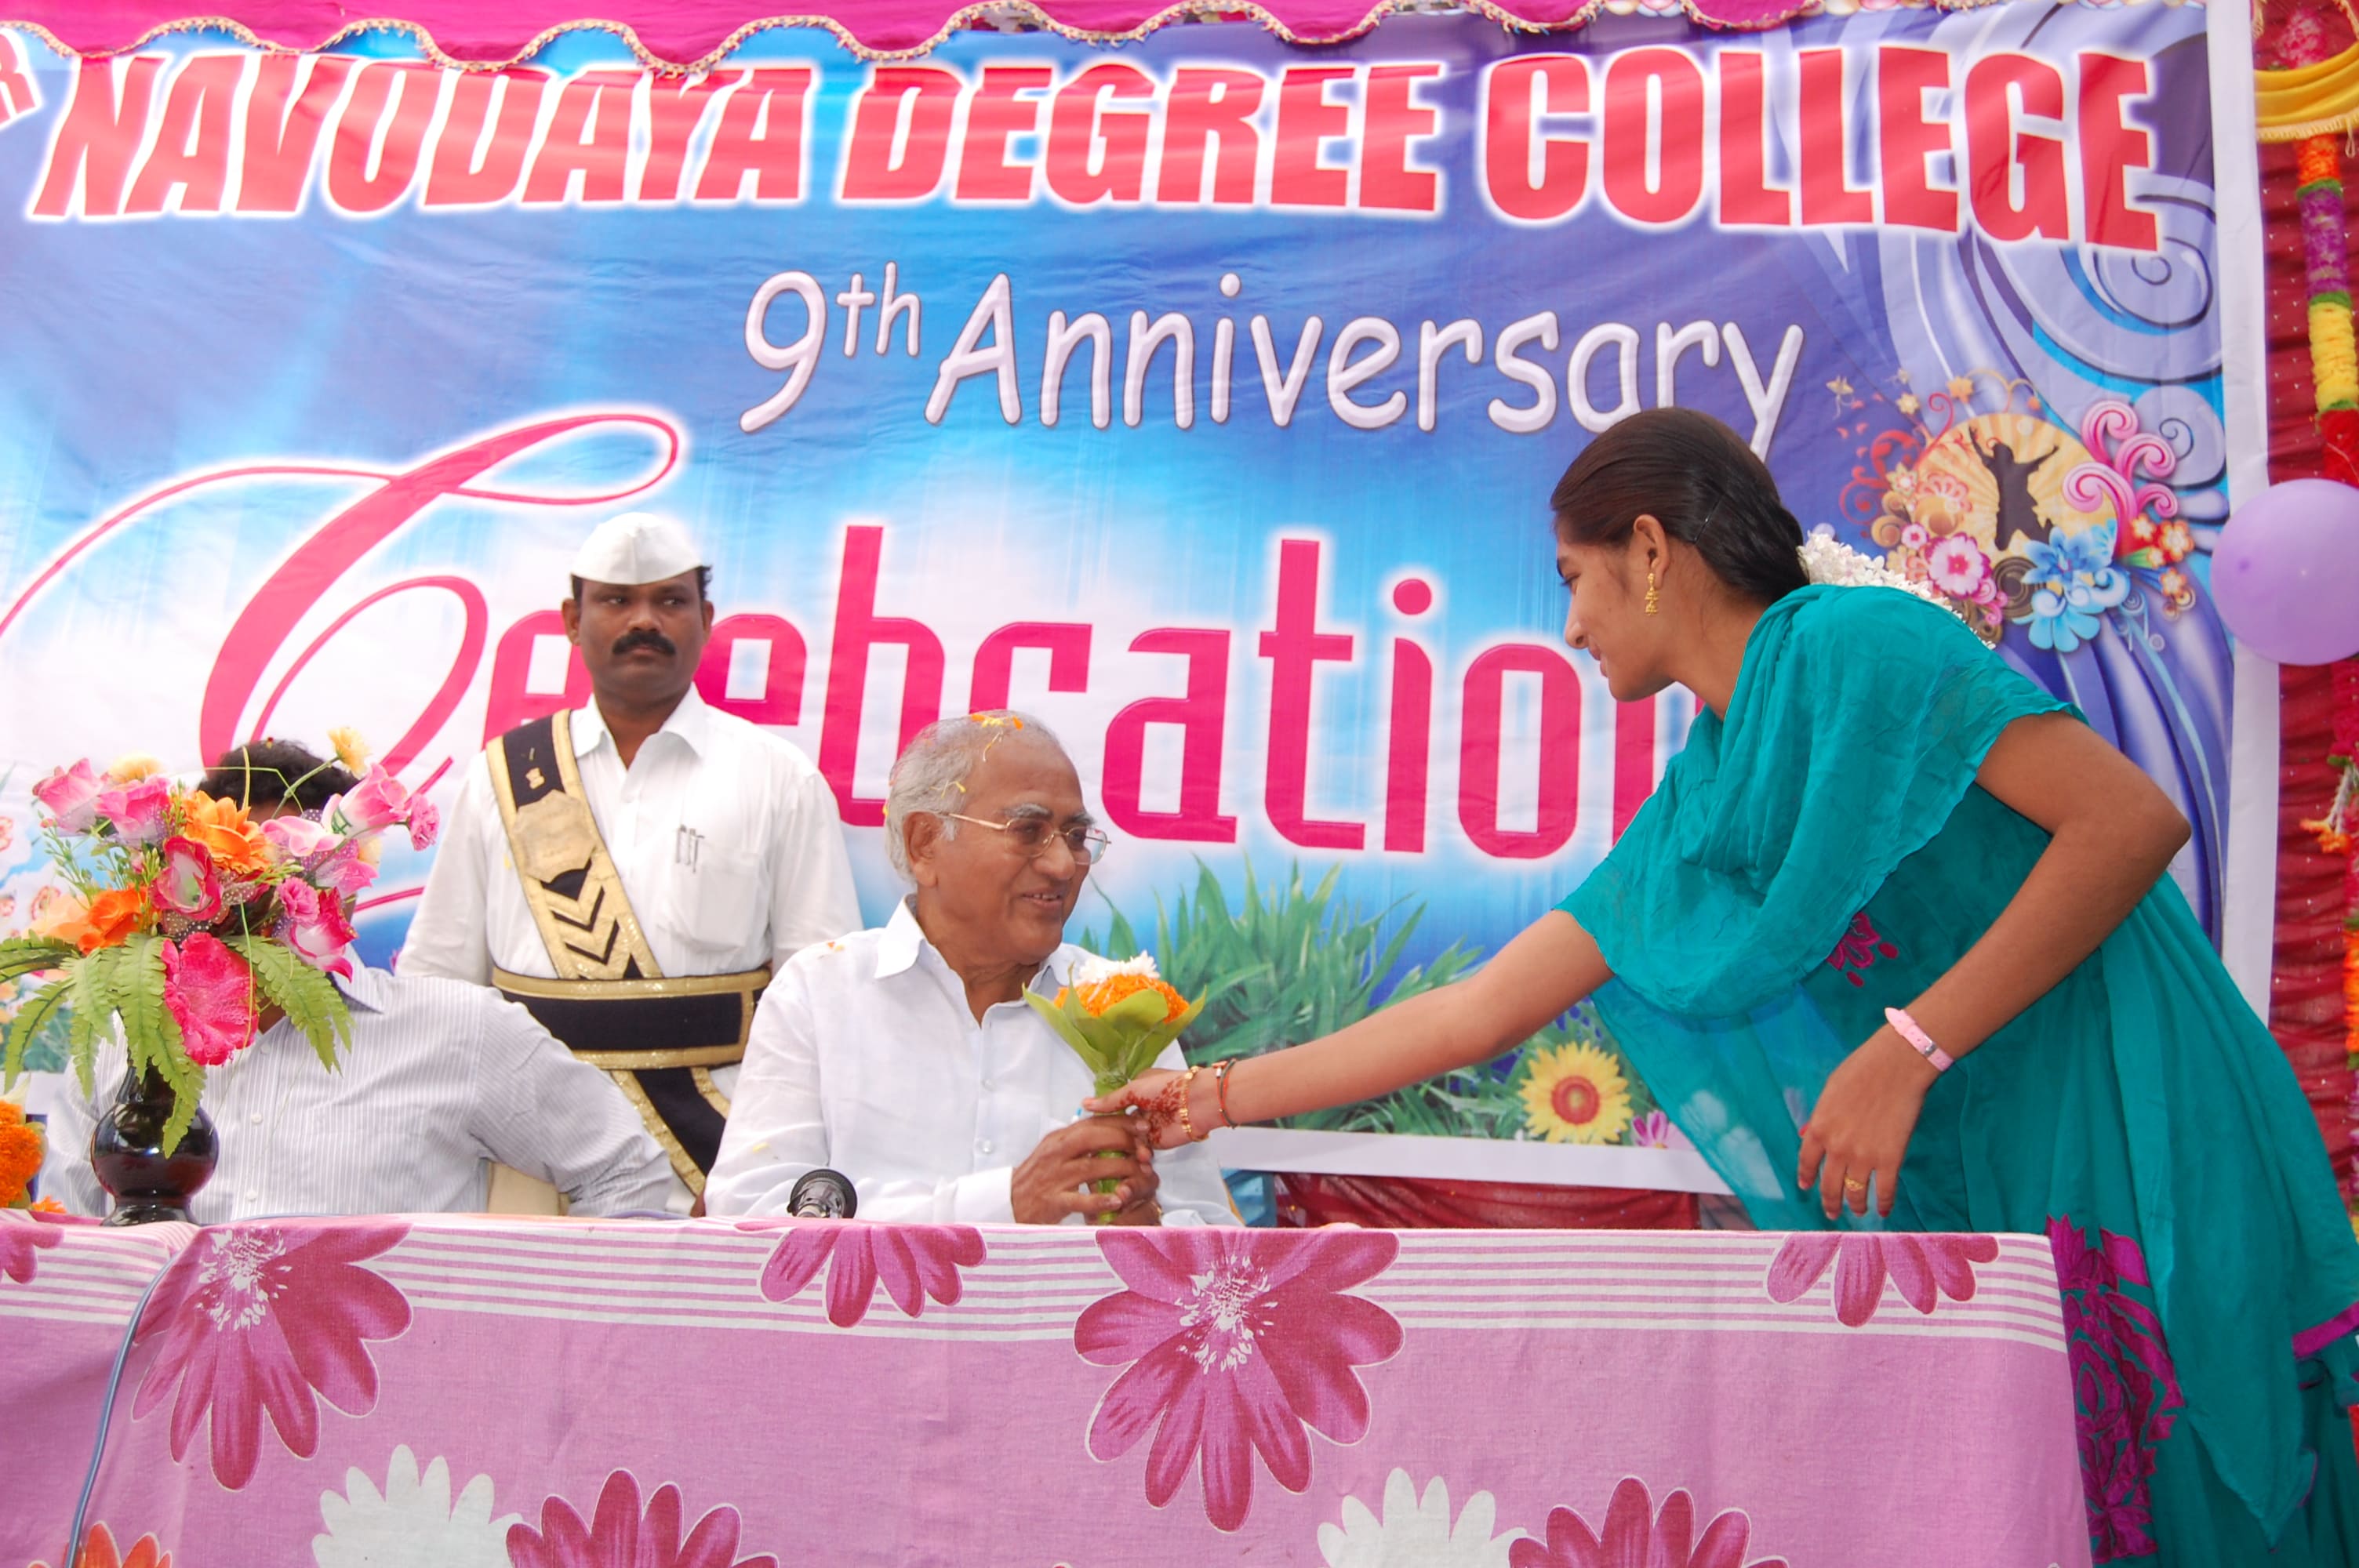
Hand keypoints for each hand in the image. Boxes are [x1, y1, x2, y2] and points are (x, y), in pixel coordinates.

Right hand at [1010, 1116, 1151, 1224]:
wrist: (1009, 1203)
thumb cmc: (1037, 1177)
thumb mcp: (1055, 1152)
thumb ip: (1079, 1141)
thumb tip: (1109, 1129)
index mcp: (1059, 1139)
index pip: (1093, 1123)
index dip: (1121, 1123)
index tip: (1143, 1127)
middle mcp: (1056, 1154)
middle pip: (1093, 1139)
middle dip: (1124, 1141)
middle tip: (1146, 1151)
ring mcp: (1054, 1177)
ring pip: (1091, 1168)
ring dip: (1121, 1170)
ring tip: (1141, 1176)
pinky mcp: (1053, 1201)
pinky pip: (1080, 1200)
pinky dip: (1100, 1200)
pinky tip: (1118, 1201)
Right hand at [1083, 1067, 1215, 1149]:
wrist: (1195, 1103)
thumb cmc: (1166, 1088)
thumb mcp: (1134, 1089)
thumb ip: (1110, 1101)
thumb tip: (1084, 1103)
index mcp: (1135, 1091)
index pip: (1112, 1106)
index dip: (1101, 1117)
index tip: (1085, 1128)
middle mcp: (1140, 1109)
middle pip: (1118, 1126)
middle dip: (1110, 1136)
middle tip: (1093, 1147)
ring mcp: (1147, 1128)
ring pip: (1127, 1141)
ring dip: (1123, 1147)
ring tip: (1113, 1153)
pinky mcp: (1156, 1143)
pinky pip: (1140, 1151)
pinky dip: (1135, 1156)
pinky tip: (1126, 1161)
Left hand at [1795, 1030, 1936, 1218]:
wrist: (1896, 1066)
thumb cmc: (1861, 1070)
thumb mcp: (1829, 1091)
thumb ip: (1820, 1116)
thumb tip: (1809, 1134)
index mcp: (1819, 1128)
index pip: (1807, 1162)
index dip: (1806, 1178)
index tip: (1806, 1188)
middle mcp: (1837, 1148)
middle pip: (1829, 1184)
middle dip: (1829, 1202)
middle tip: (1831, 1212)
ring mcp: (1864, 1157)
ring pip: (1855, 1193)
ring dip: (1856, 1206)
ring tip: (1857, 1212)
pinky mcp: (1891, 1159)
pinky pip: (1886, 1190)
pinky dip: (1885, 1204)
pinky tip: (1884, 1211)